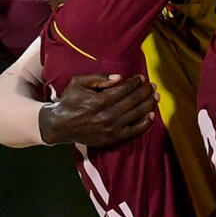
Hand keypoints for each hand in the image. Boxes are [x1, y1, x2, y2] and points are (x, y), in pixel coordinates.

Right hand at [40, 74, 157, 146]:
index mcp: (99, 100)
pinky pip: (133, 132)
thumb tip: (119, 77)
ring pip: (136, 115)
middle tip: (152, 85)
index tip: (141, 77)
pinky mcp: (112, 138)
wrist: (60, 125)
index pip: (124, 89)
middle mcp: (107, 115)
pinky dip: (145, 124)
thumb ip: (98, 78)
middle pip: (133, 101)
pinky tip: (151, 115)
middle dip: (145, 92)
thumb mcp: (78, 83)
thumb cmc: (69, 101)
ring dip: (148, 104)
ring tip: (155, 97)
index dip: (135, 82)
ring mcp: (111, 128)